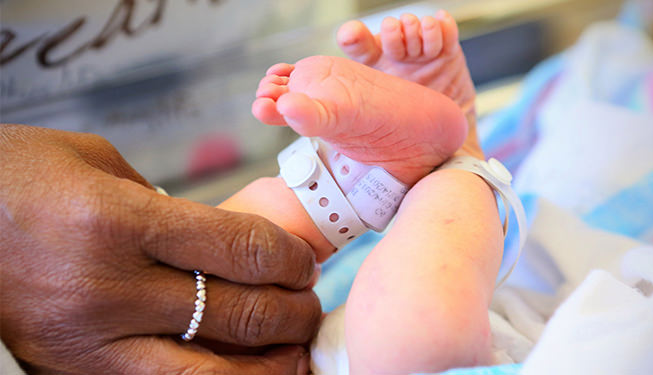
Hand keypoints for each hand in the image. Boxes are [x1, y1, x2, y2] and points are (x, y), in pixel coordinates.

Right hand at [0, 125, 319, 374]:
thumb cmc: (22, 180)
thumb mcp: (99, 164)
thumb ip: (169, 203)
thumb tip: (228, 239)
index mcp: (120, 221)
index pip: (242, 250)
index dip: (291, 259)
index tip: (303, 260)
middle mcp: (109, 288)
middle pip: (239, 313)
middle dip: (294, 310)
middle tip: (309, 300)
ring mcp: (91, 343)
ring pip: (212, 373)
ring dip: (271, 364)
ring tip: (295, 349)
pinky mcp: (75, 374)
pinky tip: (246, 373)